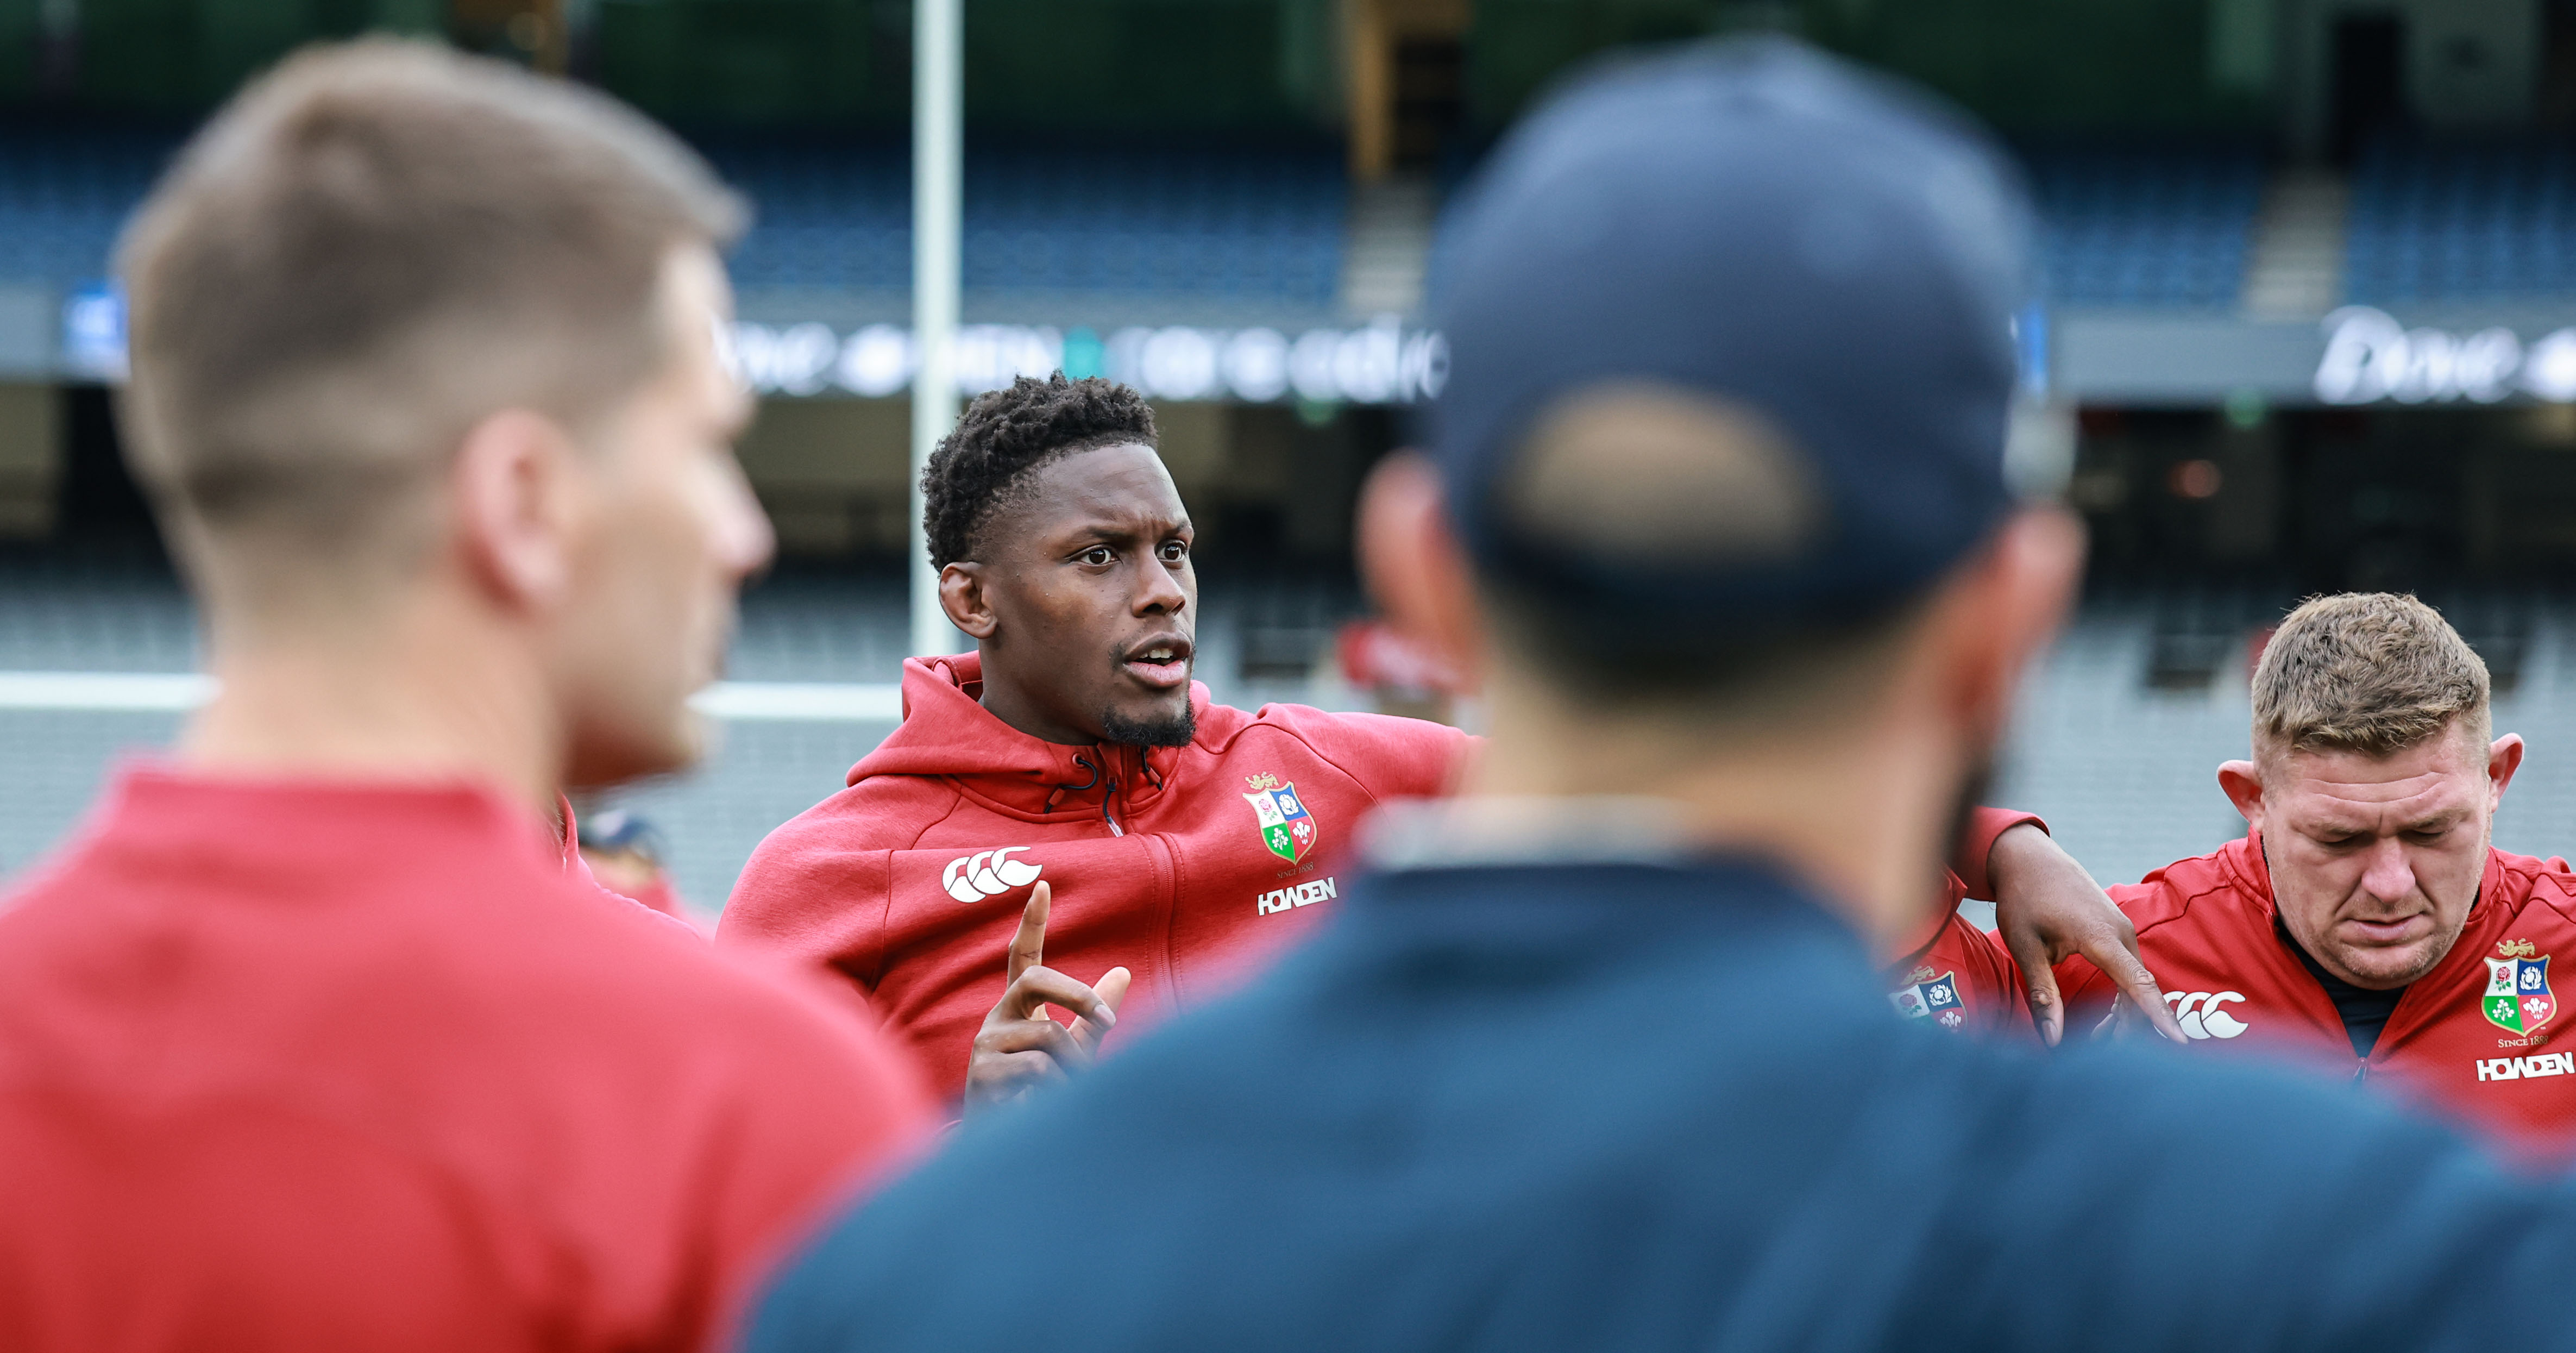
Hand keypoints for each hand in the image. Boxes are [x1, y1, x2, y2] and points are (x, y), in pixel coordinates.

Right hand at [963, 881, 1131, 1114]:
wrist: (1003, 1144)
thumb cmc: (1040, 1093)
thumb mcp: (1074, 1051)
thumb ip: (1093, 1016)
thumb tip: (1125, 971)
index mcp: (1018, 1008)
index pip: (1022, 957)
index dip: (1032, 922)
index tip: (1043, 885)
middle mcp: (997, 1017)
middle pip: (1036, 978)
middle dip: (1078, 994)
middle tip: (1109, 1023)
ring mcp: (986, 1043)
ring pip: (1049, 1036)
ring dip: (1074, 1068)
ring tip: (1068, 1094)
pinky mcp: (983, 1071)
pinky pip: (1038, 1068)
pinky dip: (1055, 1089)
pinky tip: (1039, 1106)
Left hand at [1987, 825, 2184, 1045]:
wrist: (2029, 858)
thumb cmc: (2023, 899)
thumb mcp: (2024, 947)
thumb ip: (2042, 994)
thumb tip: (2052, 1040)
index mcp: (2100, 936)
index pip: (2137, 983)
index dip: (2158, 1015)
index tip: (2179, 1042)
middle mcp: (2121, 932)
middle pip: (2139, 990)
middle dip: (2127, 1026)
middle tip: (2097, 1052)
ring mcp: (2123, 929)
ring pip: (2136, 981)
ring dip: (2124, 1013)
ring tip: (2097, 1039)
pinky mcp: (2118, 930)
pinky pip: (2130, 969)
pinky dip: (2123, 994)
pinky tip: (2107, 1015)